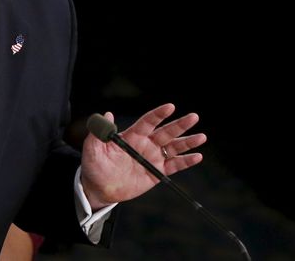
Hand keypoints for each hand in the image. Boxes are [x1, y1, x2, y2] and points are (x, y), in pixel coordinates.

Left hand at [80, 103, 204, 209]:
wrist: (99, 188)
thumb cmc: (95, 166)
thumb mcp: (92, 149)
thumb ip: (99, 132)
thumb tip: (106, 114)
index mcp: (132, 136)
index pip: (148, 121)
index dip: (159, 114)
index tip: (170, 106)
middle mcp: (146, 144)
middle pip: (166, 132)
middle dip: (180, 125)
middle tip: (194, 116)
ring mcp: (152, 158)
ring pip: (173, 147)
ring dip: (187, 142)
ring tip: (202, 137)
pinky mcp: (156, 173)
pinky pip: (174, 166)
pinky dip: (186, 161)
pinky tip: (197, 156)